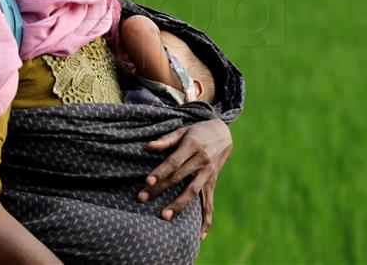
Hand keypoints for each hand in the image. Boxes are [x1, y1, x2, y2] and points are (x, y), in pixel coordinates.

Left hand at [137, 119, 231, 239]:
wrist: (223, 134)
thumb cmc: (198, 132)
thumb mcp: (183, 130)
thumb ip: (166, 140)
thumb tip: (148, 146)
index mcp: (193, 145)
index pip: (175, 161)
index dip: (161, 171)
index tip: (147, 181)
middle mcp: (202, 161)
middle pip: (179, 177)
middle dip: (160, 189)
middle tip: (142, 198)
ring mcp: (208, 174)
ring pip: (193, 192)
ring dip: (178, 205)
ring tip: (164, 216)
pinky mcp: (212, 183)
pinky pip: (210, 203)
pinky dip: (206, 220)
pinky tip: (200, 235)